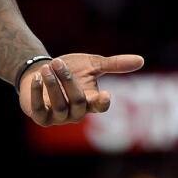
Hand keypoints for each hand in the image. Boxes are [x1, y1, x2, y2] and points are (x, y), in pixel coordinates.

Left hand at [18, 52, 143, 125]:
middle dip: (68, 81)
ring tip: (47, 67)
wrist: (42, 72)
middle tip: (59, 63)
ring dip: (53, 85)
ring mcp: (58, 117)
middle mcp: (76, 113)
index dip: (102, 103)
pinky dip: (37, 93)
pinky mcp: (40, 116)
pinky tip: (36, 78)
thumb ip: (115, 64)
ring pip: (59, 105)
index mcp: (91, 101)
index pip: (100, 107)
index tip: (106, 94)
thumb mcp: (93, 64)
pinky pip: (38, 109)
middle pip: (77, 101)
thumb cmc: (71, 70)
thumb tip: (141, 60)